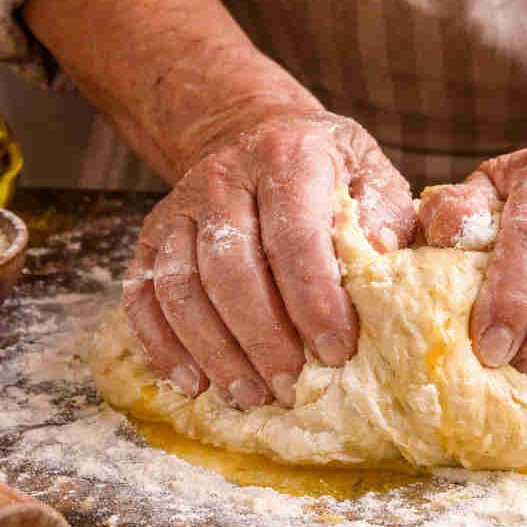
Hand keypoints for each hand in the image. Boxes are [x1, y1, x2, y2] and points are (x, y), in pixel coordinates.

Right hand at [123, 110, 415, 406]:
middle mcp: (223, 177)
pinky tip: (193, 381)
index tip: (336, 352)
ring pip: (181, 287)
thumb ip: (384, 214)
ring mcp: (179, 208)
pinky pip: (142, 295)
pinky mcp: (151, 237)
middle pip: (230, 269)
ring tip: (249, 395)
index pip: (294, 237)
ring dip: (214, 350)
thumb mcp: (371, 174)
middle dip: (262, 338)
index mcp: (286, 157)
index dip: (314, 300)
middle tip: (290, 387)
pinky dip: (162, 344)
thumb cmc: (328, 169)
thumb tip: (380, 257)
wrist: (256, 132)